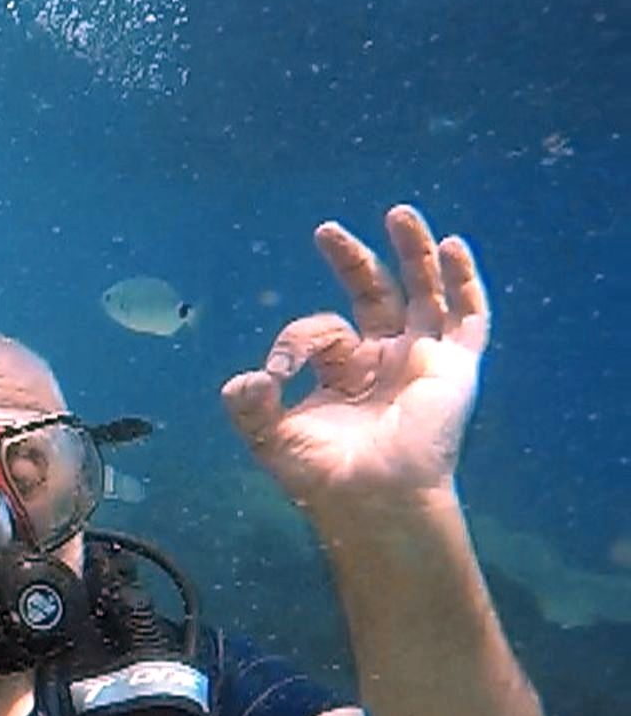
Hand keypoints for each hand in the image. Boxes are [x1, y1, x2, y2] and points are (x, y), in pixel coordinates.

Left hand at [221, 205, 487, 516]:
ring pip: (424, 293)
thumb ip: (250, 406)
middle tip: (325, 230)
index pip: (320, 330)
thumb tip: (245, 378)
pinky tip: (452, 246)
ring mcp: (423, 359)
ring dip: (413, 253)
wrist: (373, 502)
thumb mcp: (273, 437)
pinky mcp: (455, 367)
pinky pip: (469, 317)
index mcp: (344, 373)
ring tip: (398, 213)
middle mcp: (385, 360)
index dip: (296, 340)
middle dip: (352, 260)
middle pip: (373, 294)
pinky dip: (464, 281)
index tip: (278, 368)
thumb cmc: (325, 478)